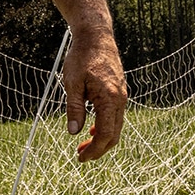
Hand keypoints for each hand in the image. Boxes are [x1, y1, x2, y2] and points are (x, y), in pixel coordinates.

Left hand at [63, 27, 126, 161]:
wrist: (96, 36)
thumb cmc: (82, 56)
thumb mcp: (72, 83)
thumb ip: (74, 108)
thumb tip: (74, 132)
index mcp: (110, 98)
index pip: (105, 134)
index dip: (94, 150)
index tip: (81, 158)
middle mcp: (120, 99)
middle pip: (113, 134)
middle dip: (98, 149)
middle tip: (80, 157)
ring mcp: (122, 95)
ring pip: (115, 126)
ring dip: (101, 139)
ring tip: (83, 146)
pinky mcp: (119, 91)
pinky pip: (115, 116)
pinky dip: (105, 126)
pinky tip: (91, 129)